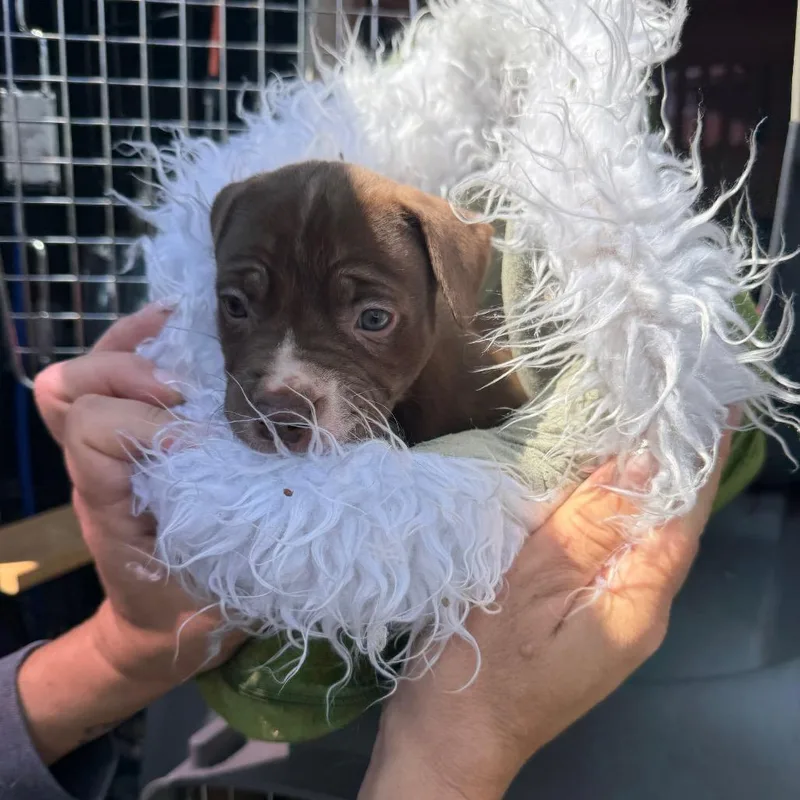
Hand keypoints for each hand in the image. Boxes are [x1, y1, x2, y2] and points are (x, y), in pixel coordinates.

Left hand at [18, 304, 243, 764]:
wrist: (162, 627)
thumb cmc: (193, 607)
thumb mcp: (219, 582)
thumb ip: (243, 534)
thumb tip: (288, 480)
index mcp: (111, 504)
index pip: (94, 431)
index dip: (146, 423)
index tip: (200, 442)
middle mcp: (98, 470)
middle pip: (70, 391)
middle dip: (122, 373)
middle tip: (182, 386)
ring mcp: (107, 453)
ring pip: (80, 377)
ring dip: (126, 346)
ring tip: (180, 326)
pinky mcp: (128, 443)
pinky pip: (110, 380)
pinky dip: (136, 343)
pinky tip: (177, 325)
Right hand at [361, 424, 736, 799]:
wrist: (449, 736)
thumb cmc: (479, 666)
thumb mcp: (529, 588)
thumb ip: (586, 526)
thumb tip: (643, 465)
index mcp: (635, 605)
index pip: (683, 517)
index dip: (700, 458)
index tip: (711, 402)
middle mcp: (638, 610)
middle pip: (670, 526)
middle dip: (680, 463)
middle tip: (677, 399)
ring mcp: (613, 616)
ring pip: (642, 536)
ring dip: (650, 481)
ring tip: (651, 424)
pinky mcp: (585, 614)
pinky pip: (613, 549)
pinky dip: (616, 507)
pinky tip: (603, 481)